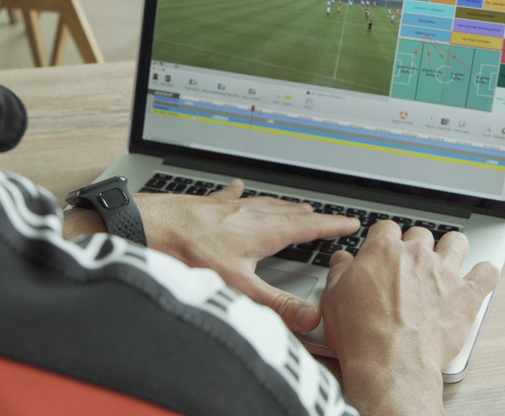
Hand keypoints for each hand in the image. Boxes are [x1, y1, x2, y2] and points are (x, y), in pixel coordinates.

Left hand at [134, 179, 360, 331]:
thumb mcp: (238, 284)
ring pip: (266, 203)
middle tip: (324, 217)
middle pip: (290, 212)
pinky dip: (241, 193)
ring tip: (294, 206)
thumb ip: (275, 303)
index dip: (333, 225)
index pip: (309, 226)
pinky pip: (232, 194)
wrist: (154, 226)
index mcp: (264, 230)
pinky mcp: (210, 203)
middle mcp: (251, 213)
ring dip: (283, 206)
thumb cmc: (190, 252)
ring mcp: (230, 206)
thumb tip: (308, 317)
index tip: (350, 222)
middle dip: (310, 215)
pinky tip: (239, 187)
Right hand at [321, 220, 498, 414]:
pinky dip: (485, 273)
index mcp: (382, 251)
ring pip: (456, 242)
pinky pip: (487, 273)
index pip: (386, 228)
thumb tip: (341, 260)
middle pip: (421, 234)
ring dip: (452, 248)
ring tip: (447, 259)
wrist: (390, 362)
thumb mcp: (334, 297)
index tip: (384, 248)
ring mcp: (444, 272)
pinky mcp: (466, 295)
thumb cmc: (360, 334)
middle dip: (416, 245)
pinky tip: (480, 277)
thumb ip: (340, 272)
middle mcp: (415, 255)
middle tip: (411, 262)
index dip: (385, 237)